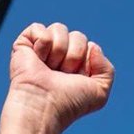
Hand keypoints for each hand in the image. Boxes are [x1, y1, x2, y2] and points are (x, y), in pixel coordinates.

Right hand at [0, 21, 114, 133]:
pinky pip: (40, 28)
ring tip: (49, 69)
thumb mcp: (100, 93)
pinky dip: (42, 44)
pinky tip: (37, 60)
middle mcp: (61, 56)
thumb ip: (108, 70)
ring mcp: (43, 49)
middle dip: (74, 56)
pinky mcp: (25, 43)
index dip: (87, 61)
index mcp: (77, 66)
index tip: (77, 79)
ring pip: (60, 28)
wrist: (44, 105)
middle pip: (78, 36)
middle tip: (62, 75)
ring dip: (59, 51)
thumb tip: (93, 47)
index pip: (90, 47)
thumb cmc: (69, 103)